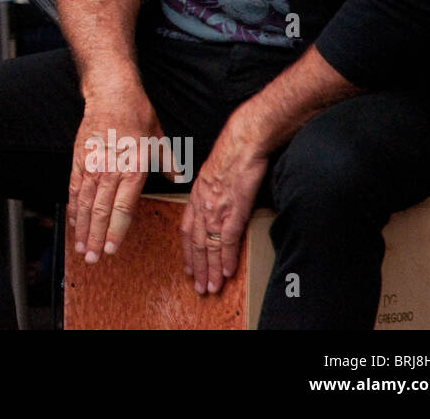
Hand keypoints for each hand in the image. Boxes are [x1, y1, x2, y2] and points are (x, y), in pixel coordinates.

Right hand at [67, 85, 162, 263]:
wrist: (111, 93)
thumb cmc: (137, 115)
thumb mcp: (160, 140)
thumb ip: (168, 163)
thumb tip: (179, 177)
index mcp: (133, 170)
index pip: (122, 209)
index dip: (115, 232)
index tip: (111, 250)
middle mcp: (110, 171)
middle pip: (100, 212)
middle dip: (95, 238)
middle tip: (92, 259)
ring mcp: (92, 165)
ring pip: (84, 203)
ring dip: (82, 228)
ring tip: (80, 247)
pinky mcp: (79, 158)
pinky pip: (74, 187)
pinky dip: (73, 206)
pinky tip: (72, 221)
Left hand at [180, 118, 267, 294]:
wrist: (243, 142)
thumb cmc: (231, 153)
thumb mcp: (213, 172)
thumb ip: (211, 190)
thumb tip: (216, 200)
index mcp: (196, 195)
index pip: (186, 230)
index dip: (187, 250)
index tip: (189, 266)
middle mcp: (202, 205)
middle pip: (196, 243)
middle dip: (198, 267)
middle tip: (199, 286)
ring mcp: (216, 209)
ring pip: (209, 246)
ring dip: (211, 269)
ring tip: (212, 287)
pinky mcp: (233, 210)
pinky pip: (227, 240)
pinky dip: (226, 258)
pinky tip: (227, 271)